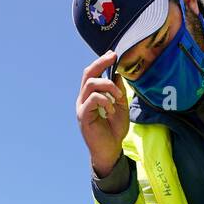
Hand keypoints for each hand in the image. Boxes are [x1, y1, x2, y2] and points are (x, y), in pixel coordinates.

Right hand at [76, 51, 129, 176]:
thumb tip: (117, 74)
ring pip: (90, 84)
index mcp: (92, 94)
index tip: (113, 54)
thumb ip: (118, 92)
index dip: (101, 62)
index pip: (93, 73)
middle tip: (113, 57)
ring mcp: (82, 107)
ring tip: (118, 97)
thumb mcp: (121, 107)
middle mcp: (84, 98)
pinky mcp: (83, 116)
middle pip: (88, 73)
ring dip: (107, 86)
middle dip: (100, 63)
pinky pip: (92, 100)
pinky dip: (104, 101)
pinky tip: (111, 110)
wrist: (110, 150)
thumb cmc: (114, 130)